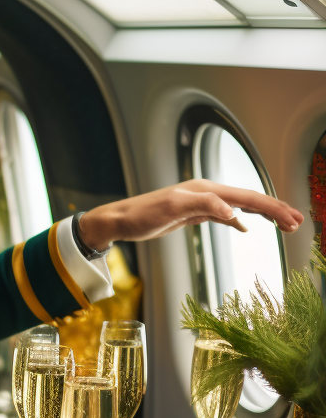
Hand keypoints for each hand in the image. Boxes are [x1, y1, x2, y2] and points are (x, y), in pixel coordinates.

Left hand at [78, 179, 303, 249]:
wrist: (120, 221)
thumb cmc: (142, 215)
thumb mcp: (172, 209)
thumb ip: (204, 207)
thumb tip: (234, 214)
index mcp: (205, 190)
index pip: (246, 198)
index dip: (271, 208)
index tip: (292, 220)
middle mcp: (206, 193)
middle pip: (248, 199)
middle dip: (274, 210)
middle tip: (297, 223)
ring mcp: (200, 203)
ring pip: (239, 207)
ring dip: (261, 215)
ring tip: (283, 224)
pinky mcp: (192, 213)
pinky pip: (223, 215)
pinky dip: (239, 220)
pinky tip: (246, 227)